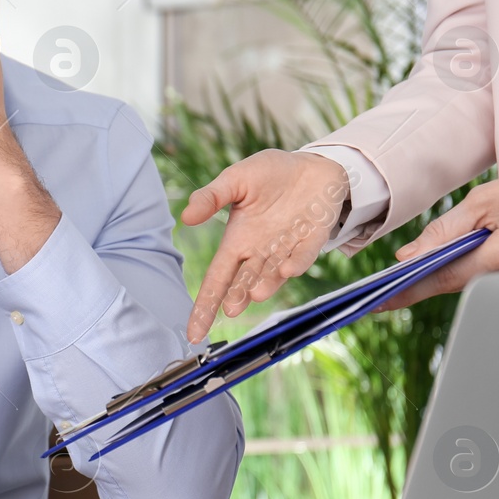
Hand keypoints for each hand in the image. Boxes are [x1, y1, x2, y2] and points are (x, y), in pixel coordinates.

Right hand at [182, 150, 351, 342]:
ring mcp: (287, 249)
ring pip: (272, 274)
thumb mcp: (235, 179)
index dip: (204, 305)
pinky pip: (303, 255)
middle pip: (242, 282)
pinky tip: (287, 269)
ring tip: (255, 293)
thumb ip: (212, 197)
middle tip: (230, 308)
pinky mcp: (312, 240)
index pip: (216, 278)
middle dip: (236, 296)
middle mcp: (260, 252)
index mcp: (238, 241)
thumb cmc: (270, 174)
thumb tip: (186, 217)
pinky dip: (296, 263)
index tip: (194, 333)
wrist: (313, 166)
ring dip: (265, 285)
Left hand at [378, 150, 498, 310]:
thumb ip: (443, 231)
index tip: (379, 303)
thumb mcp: (483, 200)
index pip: (447, 278)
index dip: (410, 290)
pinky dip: (474, 273)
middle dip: (428, 281)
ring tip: (420, 271)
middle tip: (391, 285)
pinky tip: (460, 262)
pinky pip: (495, 284)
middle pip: (461, 286)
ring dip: (452, 275)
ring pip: (477, 287)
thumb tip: (407, 257)